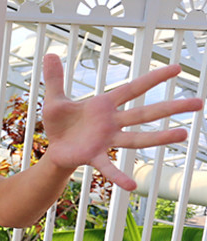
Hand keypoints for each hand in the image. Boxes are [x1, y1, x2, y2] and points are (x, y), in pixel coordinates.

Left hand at [41, 53, 203, 189]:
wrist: (54, 148)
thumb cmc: (59, 123)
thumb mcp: (54, 99)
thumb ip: (54, 78)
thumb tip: (49, 54)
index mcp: (104, 105)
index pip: (133, 88)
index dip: (154, 78)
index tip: (177, 68)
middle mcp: (111, 122)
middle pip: (145, 113)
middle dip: (171, 108)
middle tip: (199, 103)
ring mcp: (106, 140)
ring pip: (136, 138)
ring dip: (159, 137)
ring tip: (184, 135)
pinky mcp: (95, 156)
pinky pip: (109, 167)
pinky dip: (119, 176)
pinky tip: (132, 186)